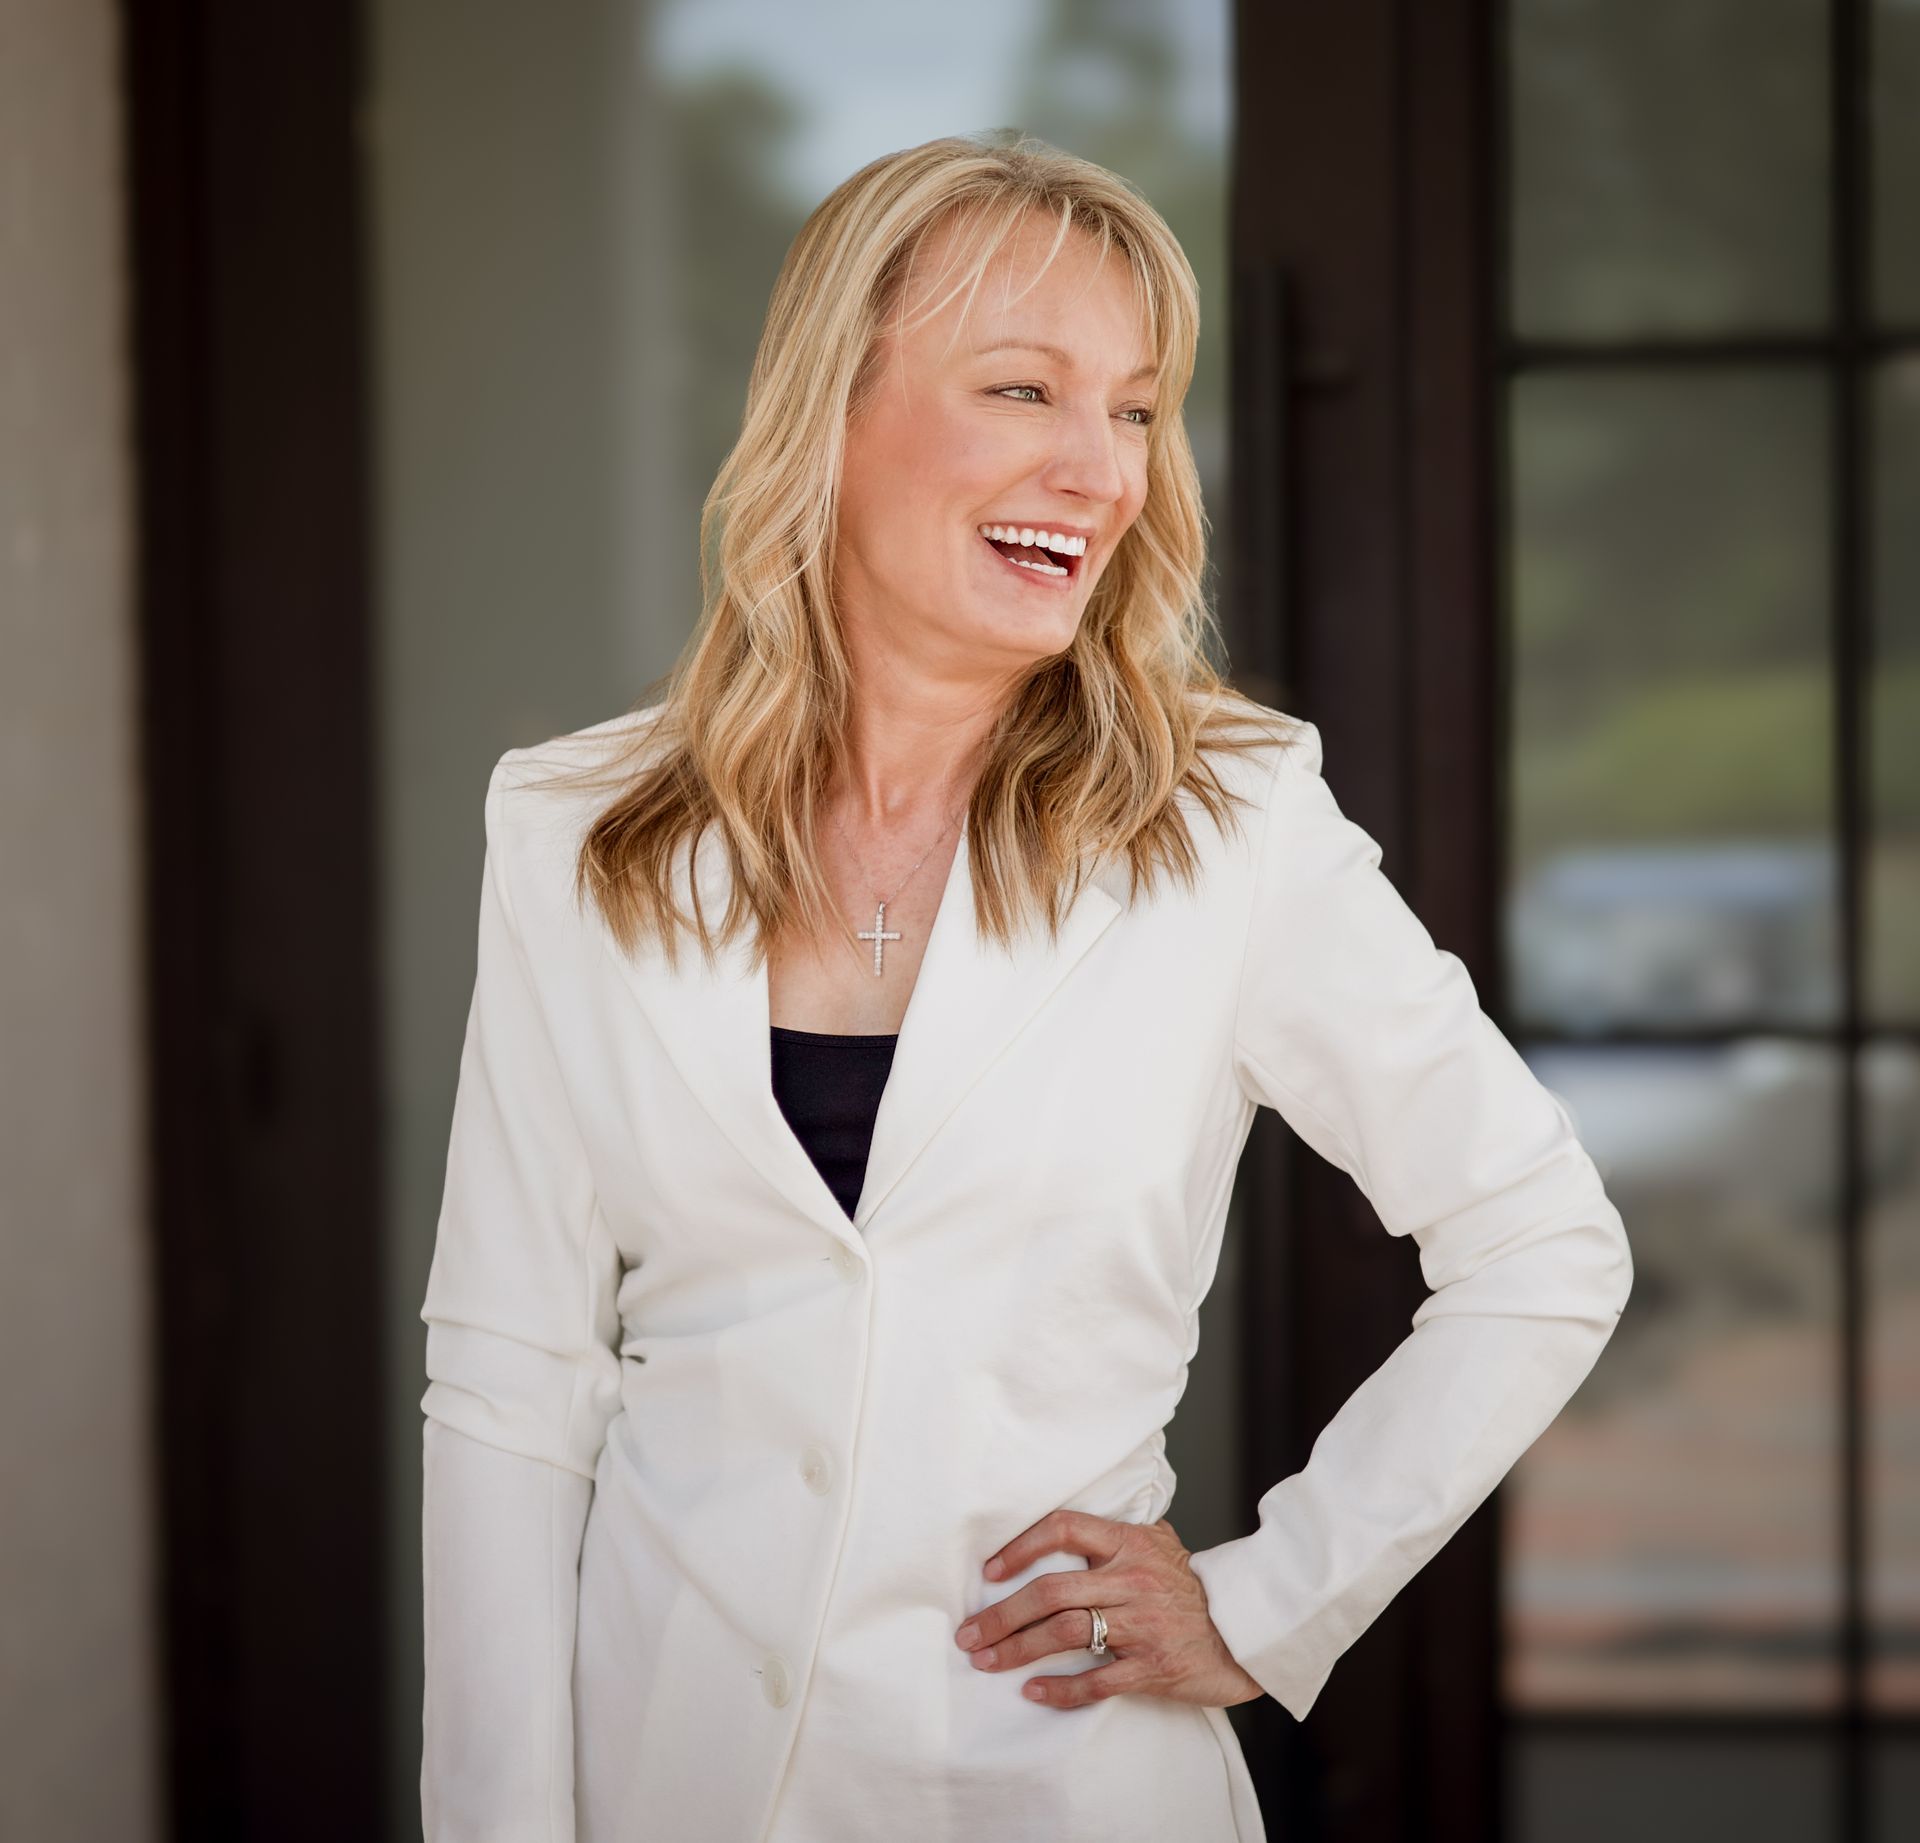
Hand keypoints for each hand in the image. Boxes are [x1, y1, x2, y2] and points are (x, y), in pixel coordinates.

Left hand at [953, 1509, 1265, 1710]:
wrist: (1242, 1632)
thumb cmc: (1190, 1589)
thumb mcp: (1159, 1545)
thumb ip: (1115, 1535)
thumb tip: (1064, 1528)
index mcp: (1130, 1543)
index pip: (1064, 1528)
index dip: (1021, 1546)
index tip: (990, 1570)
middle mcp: (1133, 1579)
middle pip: (1052, 1591)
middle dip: (1001, 1614)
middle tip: (969, 1633)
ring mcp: (1143, 1624)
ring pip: (1065, 1634)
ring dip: (1018, 1649)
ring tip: (986, 1660)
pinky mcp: (1153, 1666)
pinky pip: (1096, 1680)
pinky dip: (1060, 1689)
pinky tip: (1032, 1690)